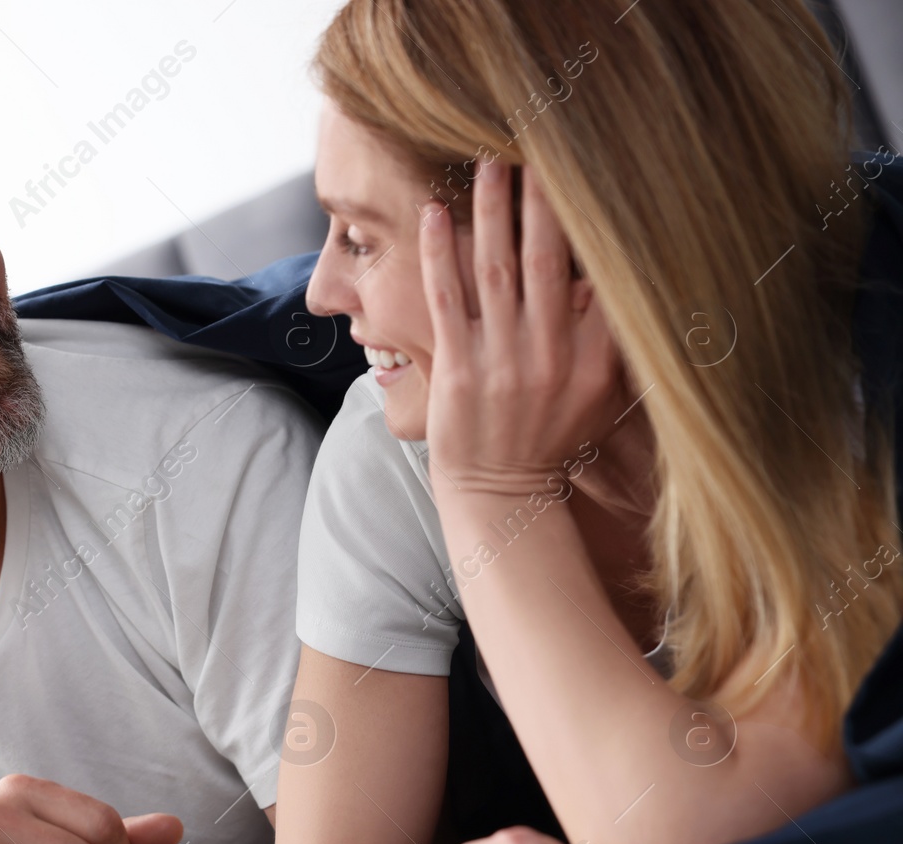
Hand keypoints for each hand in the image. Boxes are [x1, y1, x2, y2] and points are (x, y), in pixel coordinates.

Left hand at [420, 160, 627, 497]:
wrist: (501, 490)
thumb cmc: (552, 435)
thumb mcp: (600, 391)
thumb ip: (610, 336)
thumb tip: (620, 275)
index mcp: (594, 358)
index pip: (602, 277)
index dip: (597, 224)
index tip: (594, 173)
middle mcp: (550, 356)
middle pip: (550, 260)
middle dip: (544, 200)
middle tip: (540, 143)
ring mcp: (500, 362)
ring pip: (497, 269)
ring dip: (491, 212)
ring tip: (487, 162)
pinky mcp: (455, 368)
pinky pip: (446, 299)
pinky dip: (439, 254)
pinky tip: (433, 214)